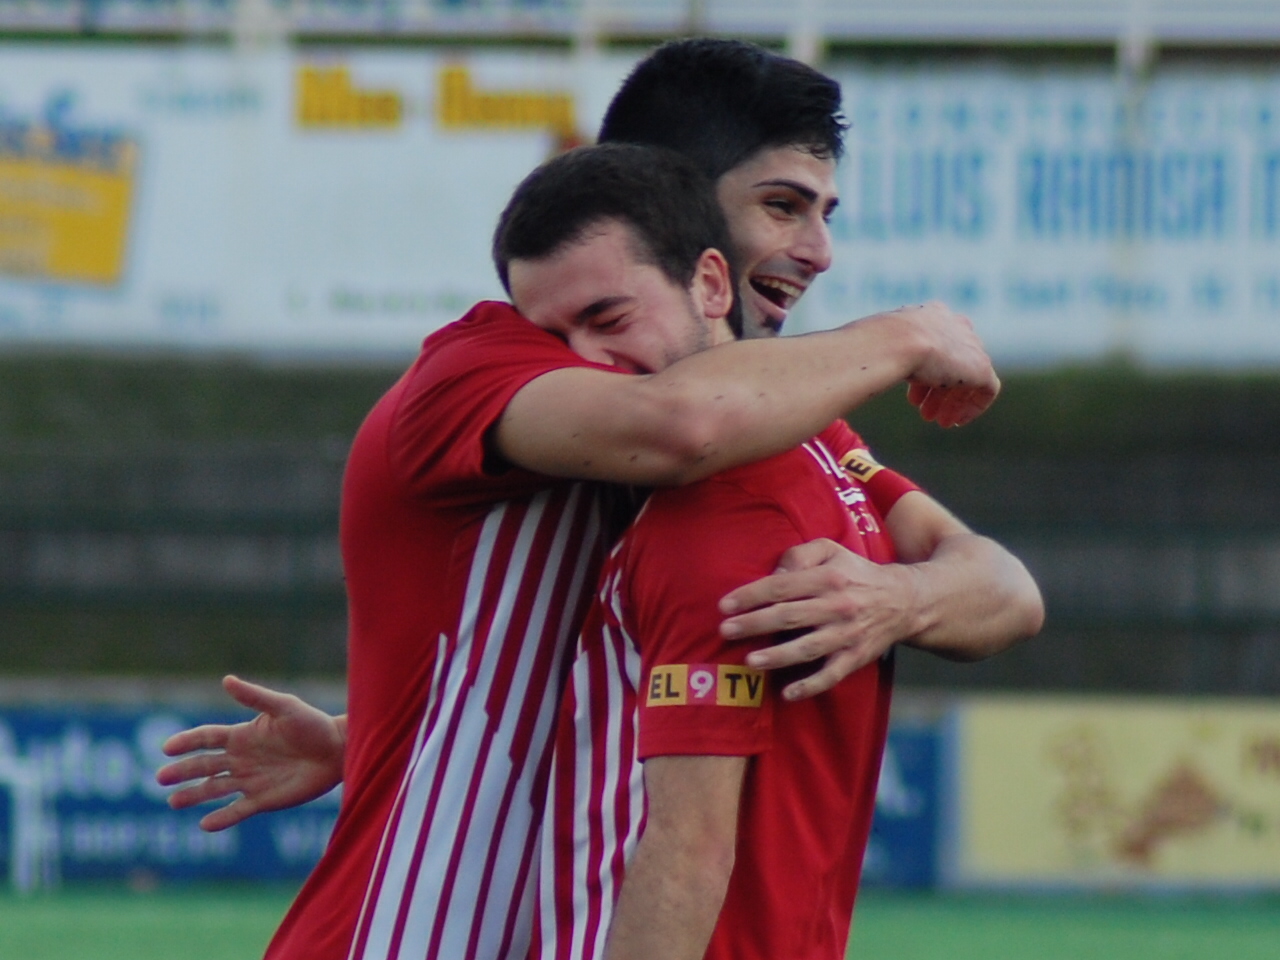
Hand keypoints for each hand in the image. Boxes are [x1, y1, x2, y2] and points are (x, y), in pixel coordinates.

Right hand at [155, 675, 346, 831]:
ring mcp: (250, 780)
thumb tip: (226, 679)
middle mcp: (241, 759)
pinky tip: (205, 824)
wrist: (337, 751)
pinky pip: (237, 810)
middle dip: (182, 771)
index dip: (186, 742)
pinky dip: (221, 818)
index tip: (167, 748)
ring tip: (173, 802)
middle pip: (204, 765)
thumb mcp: (284, 707)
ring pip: (214, 789)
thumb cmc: (312, 725)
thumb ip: (255, 697)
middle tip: (160, 778)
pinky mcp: (264, 800)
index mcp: (242, 736)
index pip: (207, 738)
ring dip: (194, 795)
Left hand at [718, 539, 916, 701]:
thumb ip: (799, 555)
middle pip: (790, 615)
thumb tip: (774, 574)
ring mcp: (847, 634)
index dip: (751, 595)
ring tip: (750, 660)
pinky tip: (787, 693)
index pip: (783, 585)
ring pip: (808, 647)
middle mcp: (838, 606)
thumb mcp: (830, 550)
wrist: (903, 600)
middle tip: (725, 631)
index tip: (725, 605)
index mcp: (828, 577)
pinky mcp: (855, 657)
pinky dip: (810, 686)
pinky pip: (831, 675)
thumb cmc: (854, 573)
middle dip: (755, 623)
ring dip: (778, 655)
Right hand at [887, 301, 999, 426]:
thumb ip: (885, 352)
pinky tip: (957, 421)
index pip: (937, 344)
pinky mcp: (981, 366)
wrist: (896, 341)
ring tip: (937, 421)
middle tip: (926, 412)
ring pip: (968, 378)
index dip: (926, 372)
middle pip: (954, 362)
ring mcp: (970, 346)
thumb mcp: (879, 344)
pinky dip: (973, 406)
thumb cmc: (877, 343)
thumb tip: (863, 367)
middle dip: (939, 390)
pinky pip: (987, 389)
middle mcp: (955, 326)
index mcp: (932, 315)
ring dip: (952, 402)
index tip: (914, 395)